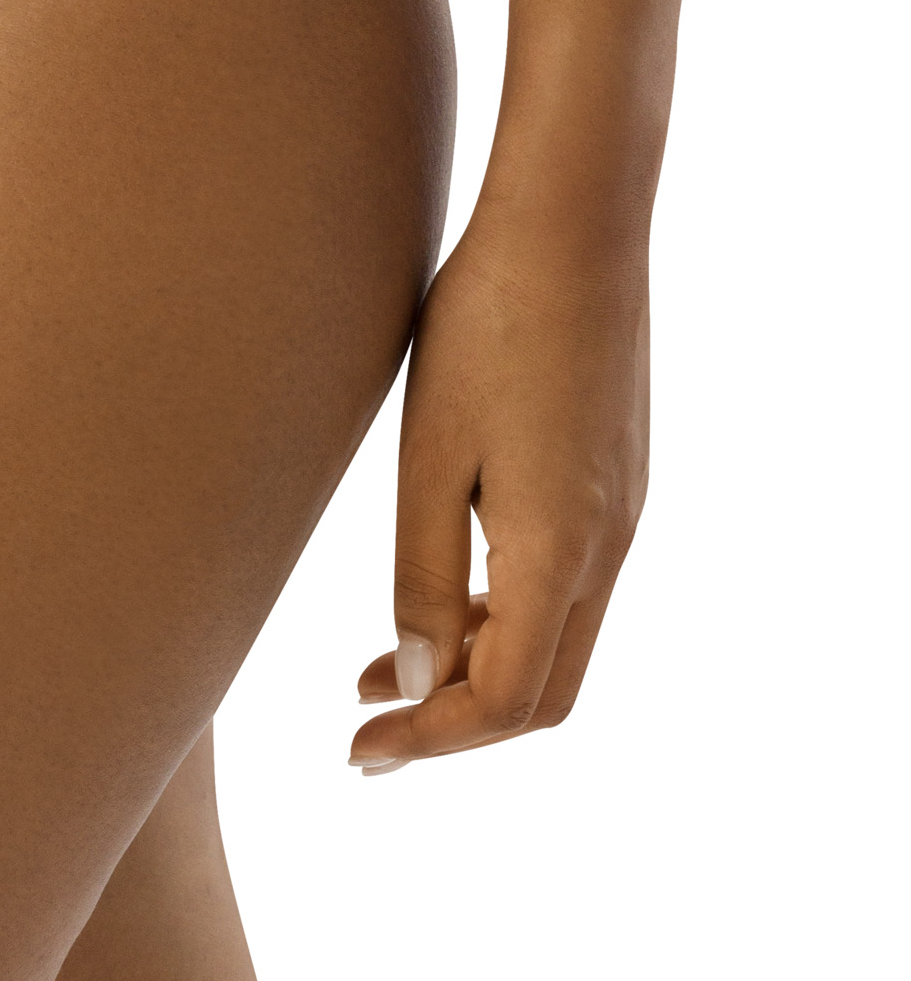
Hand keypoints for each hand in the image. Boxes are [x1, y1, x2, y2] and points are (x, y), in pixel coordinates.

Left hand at [349, 215, 648, 772]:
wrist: (573, 226)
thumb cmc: (486, 327)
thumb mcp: (429, 453)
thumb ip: (420, 572)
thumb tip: (415, 678)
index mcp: (560, 552)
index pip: (505, 701)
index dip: (431, 740)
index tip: (358, 753)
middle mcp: (609, 548)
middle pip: (544, 691)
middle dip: (454, 722)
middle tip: (366, 727)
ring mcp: (622, 514)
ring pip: (556, 639)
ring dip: (474, 665)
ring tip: (378, 667)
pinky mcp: (615, 478)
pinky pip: (566, 585)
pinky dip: (500, 613)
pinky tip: (441, 590)